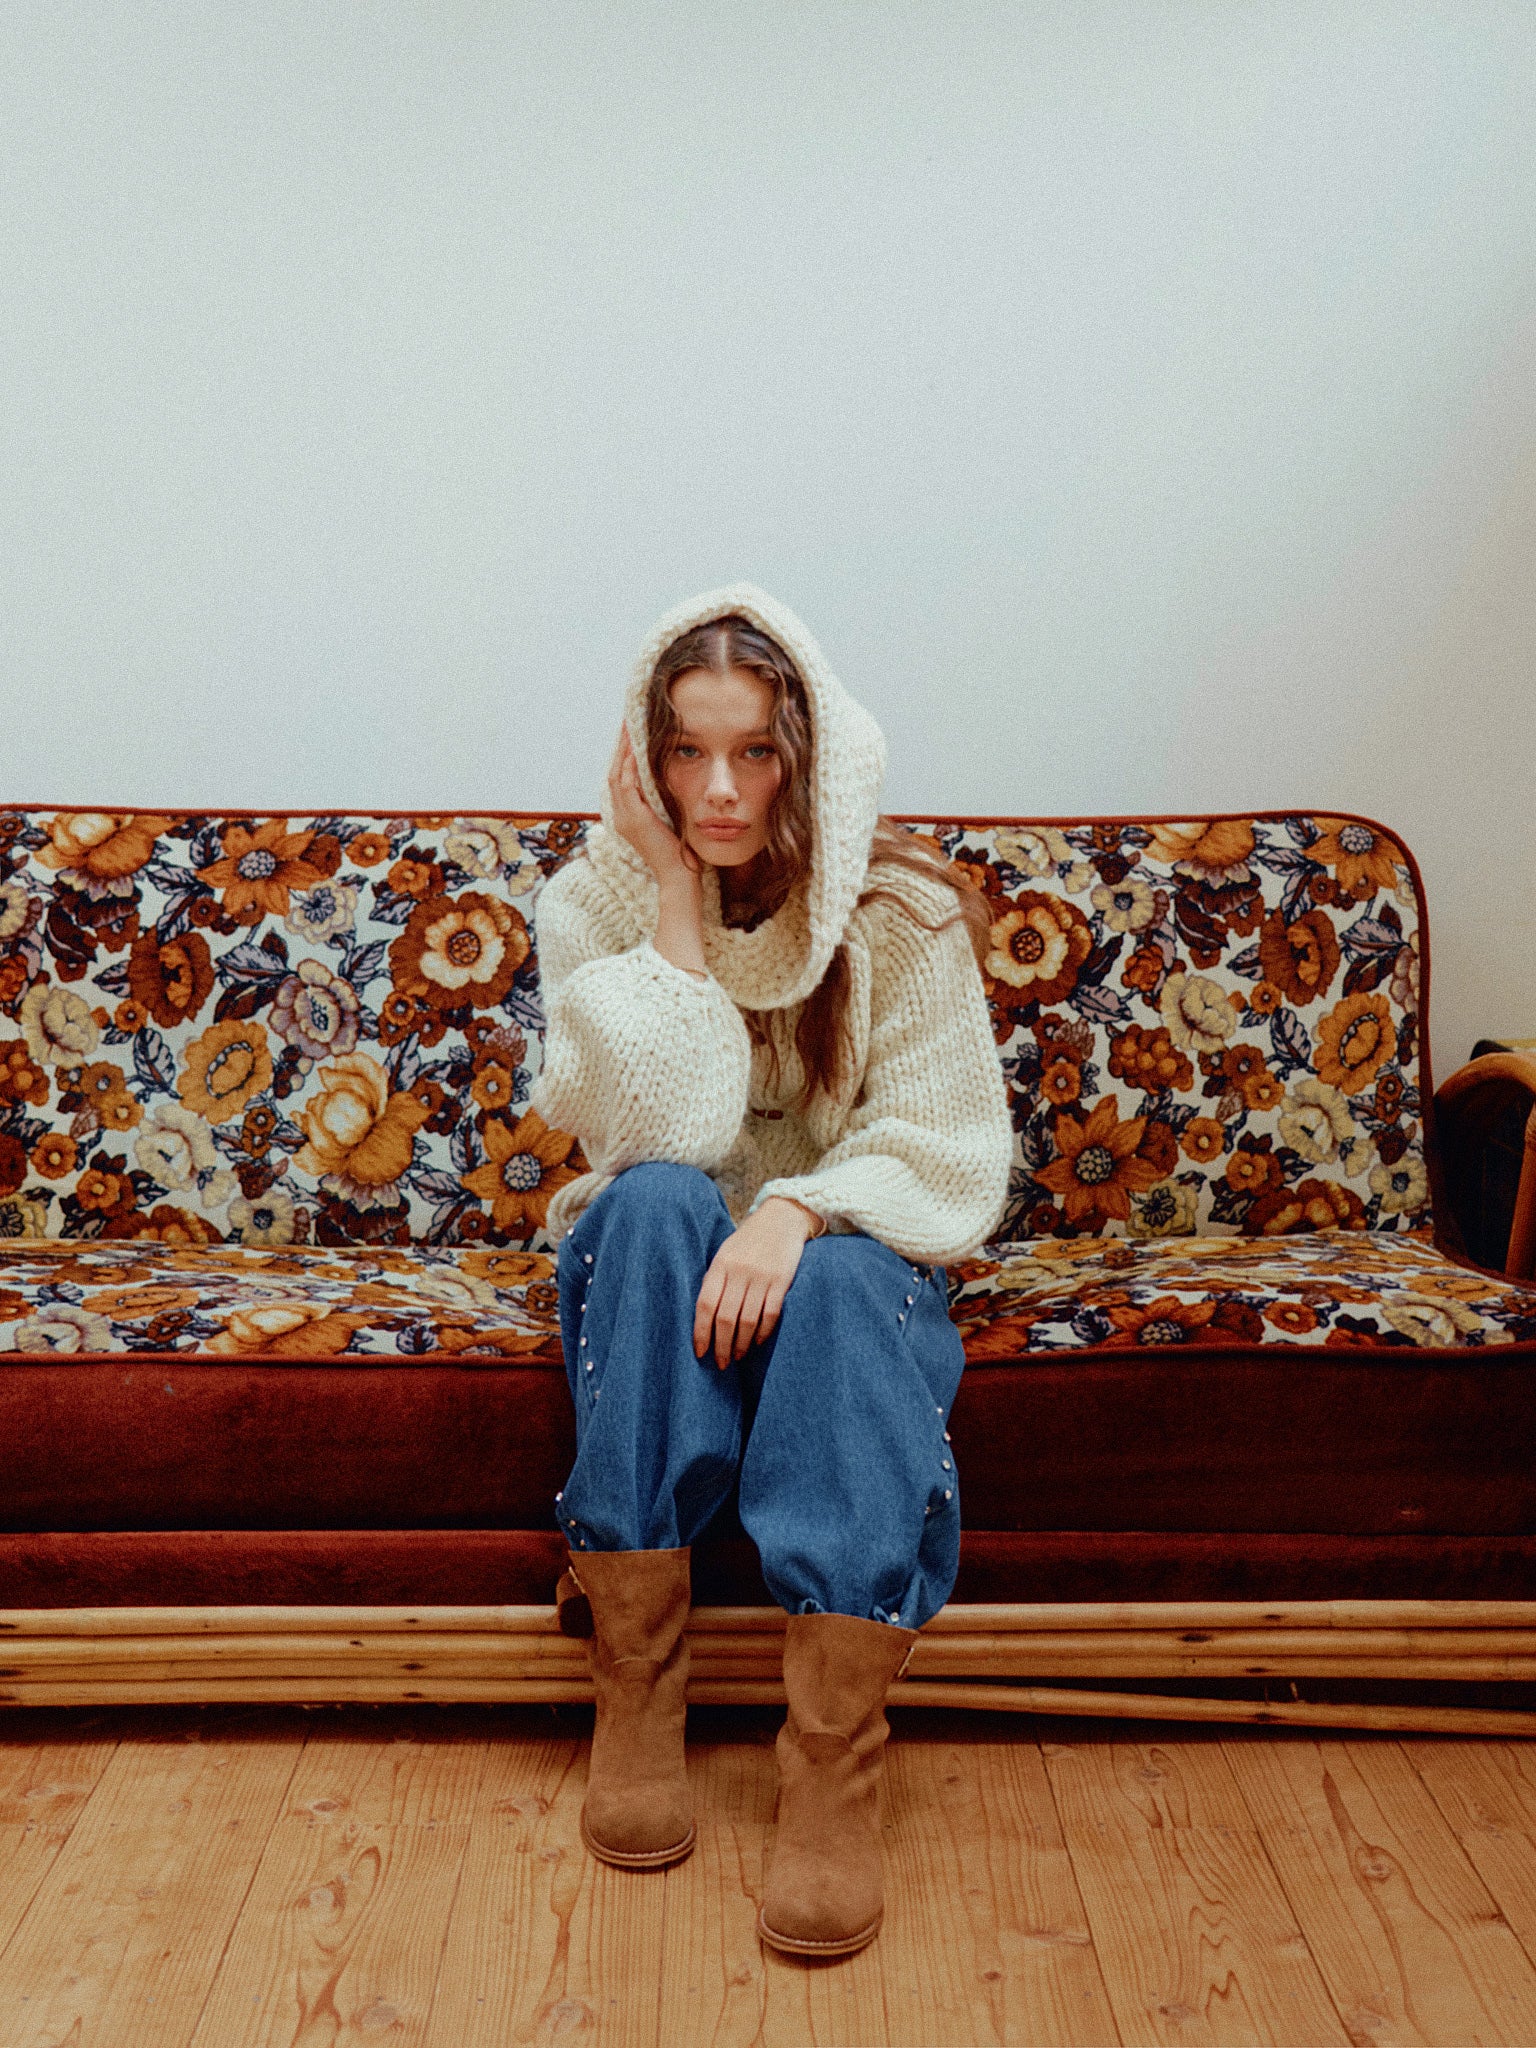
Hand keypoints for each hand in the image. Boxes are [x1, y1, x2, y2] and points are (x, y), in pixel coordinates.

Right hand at [608, 724, 701, 885]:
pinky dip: (629, 766)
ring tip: (629, 727)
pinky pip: (626, 786)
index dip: (623, 755)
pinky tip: (634, 750)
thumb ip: (664, 802)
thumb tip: (672, 780)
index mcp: (628, 816)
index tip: (631, 733)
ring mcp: (624, 818)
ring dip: (623, 750)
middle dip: (620, 746)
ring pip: (616, 775)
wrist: (678, 875)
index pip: (620, 778)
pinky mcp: (634, 819)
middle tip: (627, 722)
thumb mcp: (669, 820)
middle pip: (614, 772)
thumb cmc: (679, 851)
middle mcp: (621, 815)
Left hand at [693, 1198, 821, 1368]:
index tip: (700, 1352)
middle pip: (726, 1318)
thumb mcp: (725, 1253)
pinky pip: (770, 1314)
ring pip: (748, 1321)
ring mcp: (761, 1276)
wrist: (782, 1218)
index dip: (701, 1332)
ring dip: (742, 1344)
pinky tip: (758, 1342)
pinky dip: (763, 1332)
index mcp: (720, 1264)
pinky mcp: (782, 1280)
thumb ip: (715, 1280)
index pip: (705, 1305)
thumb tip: (703, 1317)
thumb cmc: (749, 1240)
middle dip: (722, 1346)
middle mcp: (739, 1271)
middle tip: (721, 1363)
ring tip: (738, 1356)